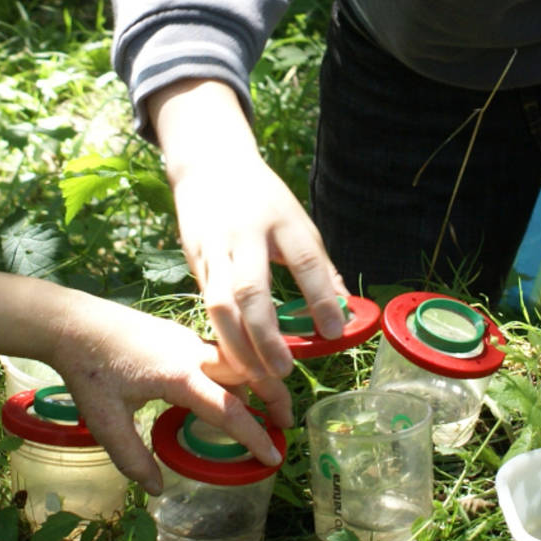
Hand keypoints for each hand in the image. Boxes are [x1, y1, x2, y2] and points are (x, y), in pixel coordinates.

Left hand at [48, 296, 291, 492]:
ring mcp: (187, 339)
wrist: (74, 322)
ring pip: (236, 358)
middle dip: (273, 396)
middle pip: (249, 372)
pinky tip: (229, 385)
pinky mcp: (179, 333)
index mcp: (180, 376)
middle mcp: (193, 353)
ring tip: (265, 406)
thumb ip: (133, 458)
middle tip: (286, 423)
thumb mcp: (107, 422)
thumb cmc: (89, 371)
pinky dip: (237, 369)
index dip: (254, 435)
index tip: (273, 456)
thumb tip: (157, 488)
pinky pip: (219, 352)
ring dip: (256, 380)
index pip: (229, 410)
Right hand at [171, 147, 349, 381]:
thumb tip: (346, 308)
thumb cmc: (263, 199)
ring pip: (220, 303)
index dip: (321, 297)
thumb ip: (319, 265)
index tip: (335, 331)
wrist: (210, 165)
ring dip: (237, 344)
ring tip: (256, 374)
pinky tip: (233, 357)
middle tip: (284, 369)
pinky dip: (220, 334)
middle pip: (251, 290)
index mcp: (281, 220)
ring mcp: (215, 248)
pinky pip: (205, 303)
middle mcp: (245, 235)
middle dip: (266, 335)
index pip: (304, 260)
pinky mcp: (195, 260)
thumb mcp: (298, 220)